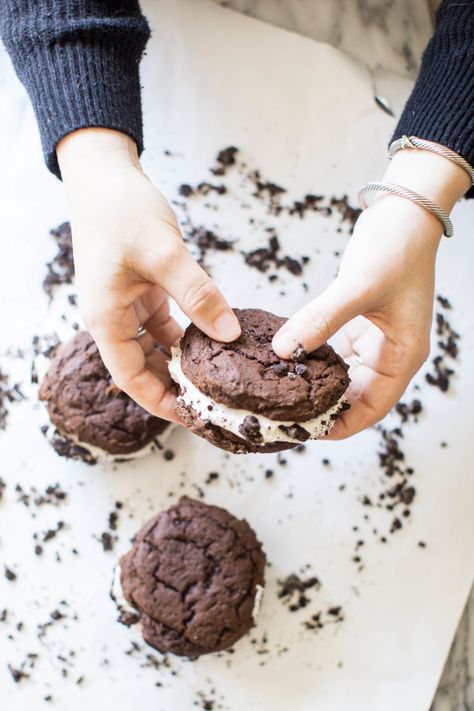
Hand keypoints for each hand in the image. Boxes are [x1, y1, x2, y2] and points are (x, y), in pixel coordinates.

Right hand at [57, 128, 240, 420]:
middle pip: (145, 367)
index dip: (160, 401)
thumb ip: (198, 294)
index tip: (193, 418)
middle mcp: (114, 318)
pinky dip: (187, 335)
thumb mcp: (163, 253)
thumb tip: (230, 334)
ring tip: (218, 379)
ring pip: (158, 347)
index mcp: (106, 318)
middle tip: (215, 403)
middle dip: (176, 387)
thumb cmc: (121, 211)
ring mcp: (128, 305)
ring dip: (184, 362)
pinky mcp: (143, 290)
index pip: (132, 377)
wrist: (105, 175)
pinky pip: (166, 324)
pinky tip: (213, 340)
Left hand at [272, 147, 469, 437]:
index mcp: (402, 355)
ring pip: (343, 376)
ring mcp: (374, 338)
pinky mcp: (358, 322)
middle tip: (284, 417)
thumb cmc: (396, 249)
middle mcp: (389, 353)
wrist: (403, 213)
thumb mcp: (359, 287)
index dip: (342, 425)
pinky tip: (288, 358)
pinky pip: (334, 351)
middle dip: (324, 410)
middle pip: (356, 398)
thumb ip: (321, 319)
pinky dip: (313, 356)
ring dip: (317, 386)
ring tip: (282, 396)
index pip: (372, 408)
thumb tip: (284, 350)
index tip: (308, 432)